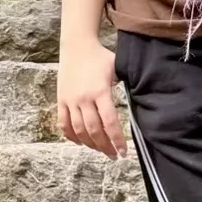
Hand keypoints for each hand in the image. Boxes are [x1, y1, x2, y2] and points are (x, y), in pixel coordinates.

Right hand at [57, 40, 126, 157]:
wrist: (77, 46)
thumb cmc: (101, 57)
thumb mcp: (117, 69)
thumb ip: (125, 86)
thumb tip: (140, 101)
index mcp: (100, 91)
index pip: (109, 122)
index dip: (116, 140)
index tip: (123, 152)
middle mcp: (84, 98)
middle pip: (94, 130)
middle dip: (105, 146)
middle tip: (113, 155)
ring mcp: (70, 100)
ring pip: (78, 130)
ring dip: (90, 144)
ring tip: (100, 150)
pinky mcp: (61, 100)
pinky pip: (64, 123)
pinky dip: (71, 136)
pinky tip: (80, 142)